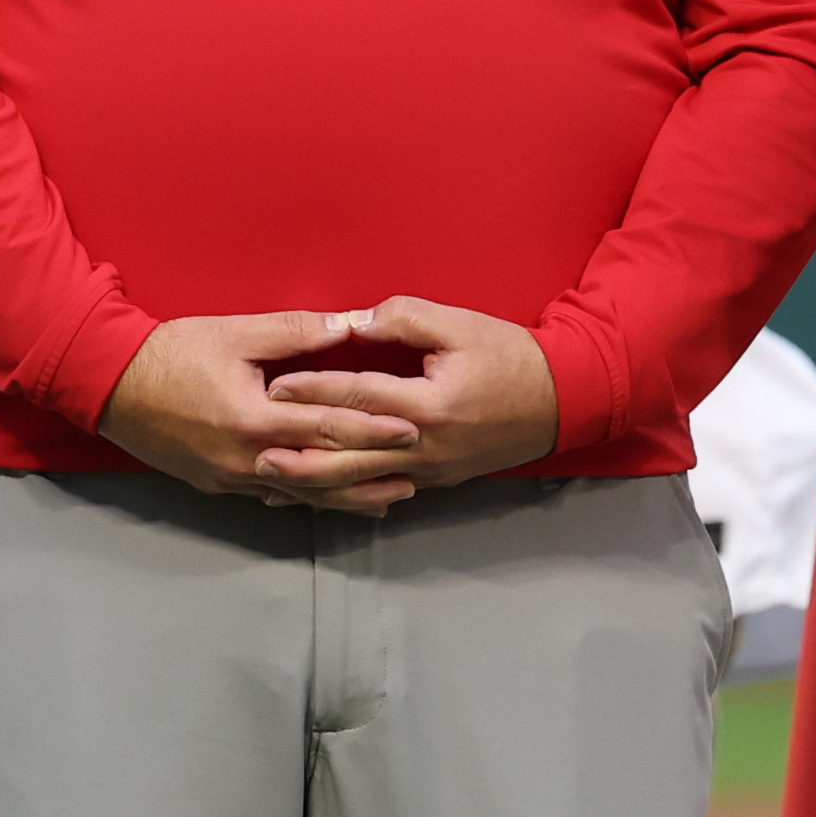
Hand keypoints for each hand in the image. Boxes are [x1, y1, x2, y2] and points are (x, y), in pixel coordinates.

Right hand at [100, 310, 415, 503]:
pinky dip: (305, 497)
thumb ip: (295, 333)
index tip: (412, 430)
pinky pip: (271, 494)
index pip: (327, 427)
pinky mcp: (217, 483)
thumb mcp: (235, 333)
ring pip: (299, 493)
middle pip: (321, 474)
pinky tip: (329, 499)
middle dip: (369, 475)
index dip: (373, 430)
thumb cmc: (171, 352)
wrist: (108, 384)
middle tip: (415, 474)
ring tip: (387, 497)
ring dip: (344, 497)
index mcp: (253, 418)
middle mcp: (246, 458)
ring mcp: (230, 477)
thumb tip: (349, 325)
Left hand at [268, 295, 560, 500]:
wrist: (562, 401)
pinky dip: (344, 495)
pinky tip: (316, 496)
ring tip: (270, 481)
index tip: (274, 385)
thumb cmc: (511, 357)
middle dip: (299, 451)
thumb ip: (404, 320)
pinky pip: (380, 491)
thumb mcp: (459, 326)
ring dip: (313, 484)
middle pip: (348, 454)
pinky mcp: (434, 480)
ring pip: (359, 483)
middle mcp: (422, 446)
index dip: (313, 390)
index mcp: (426, 404)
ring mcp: (428, 470)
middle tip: (254, 448)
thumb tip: (354, 324)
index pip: (357, 396)